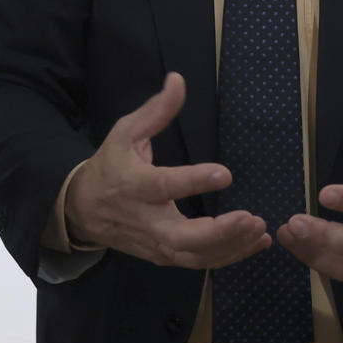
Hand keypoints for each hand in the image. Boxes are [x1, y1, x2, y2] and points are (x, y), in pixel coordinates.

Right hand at [66, 73, 271, 269]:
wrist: (83, 211)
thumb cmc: (110, 166)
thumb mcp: (125, 133)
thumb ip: (156, 111)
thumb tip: (179, 80)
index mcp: (134, 185)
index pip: (165, 186)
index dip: (194, 181)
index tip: (226, 174)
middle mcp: (145, 219)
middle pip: (182, 237)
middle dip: (219, 232)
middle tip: (250, 218)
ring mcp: (156, 243)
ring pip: (194, 256)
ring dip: (230, 247)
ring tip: (259, 231)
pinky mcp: (165, 256)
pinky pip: (198, 262)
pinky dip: (229, 256)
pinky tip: (256, 243)